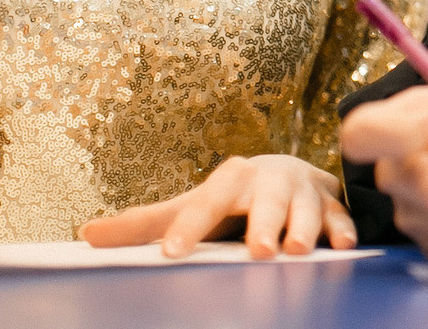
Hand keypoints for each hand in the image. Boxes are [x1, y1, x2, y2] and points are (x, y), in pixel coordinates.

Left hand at [81, 154, 353, 257]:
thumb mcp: (190, 206)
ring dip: (303, 228)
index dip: (190, 227)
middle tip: (258, 250)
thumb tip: (84, 236)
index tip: (172, 253)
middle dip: (264, 223)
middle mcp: (268, 179)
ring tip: (296, 250)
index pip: (205, 203)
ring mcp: (303, 190)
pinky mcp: (332, 203)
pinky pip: (340, 215)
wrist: (286, 174)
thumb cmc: (230, 200)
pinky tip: (343, 246)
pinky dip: (343, 229)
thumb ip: (143, 224)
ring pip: (306, 207)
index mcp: (229, 180)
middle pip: (266, 200)